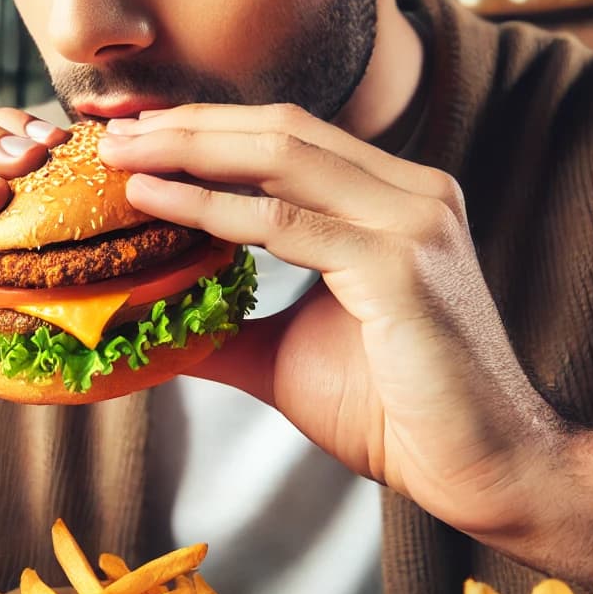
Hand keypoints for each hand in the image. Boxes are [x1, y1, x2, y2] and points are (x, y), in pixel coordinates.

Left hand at [96, 104, 560, 536]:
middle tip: (110, 132)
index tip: (133, 134)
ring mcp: (412, 221)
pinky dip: (211, 207)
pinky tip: (154, 202)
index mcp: (396, 199)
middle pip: (282, 129)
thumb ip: (231, 323)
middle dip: (188, 124)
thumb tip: (152, 322)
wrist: (482, 468)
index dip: (208, 126)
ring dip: (189, 150)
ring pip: (282, 156)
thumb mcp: (291, 353)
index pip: (290, 137)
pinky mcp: (400, 265)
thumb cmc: (397, 414)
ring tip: (118, 157)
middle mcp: (411, 192)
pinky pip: (286, 222)